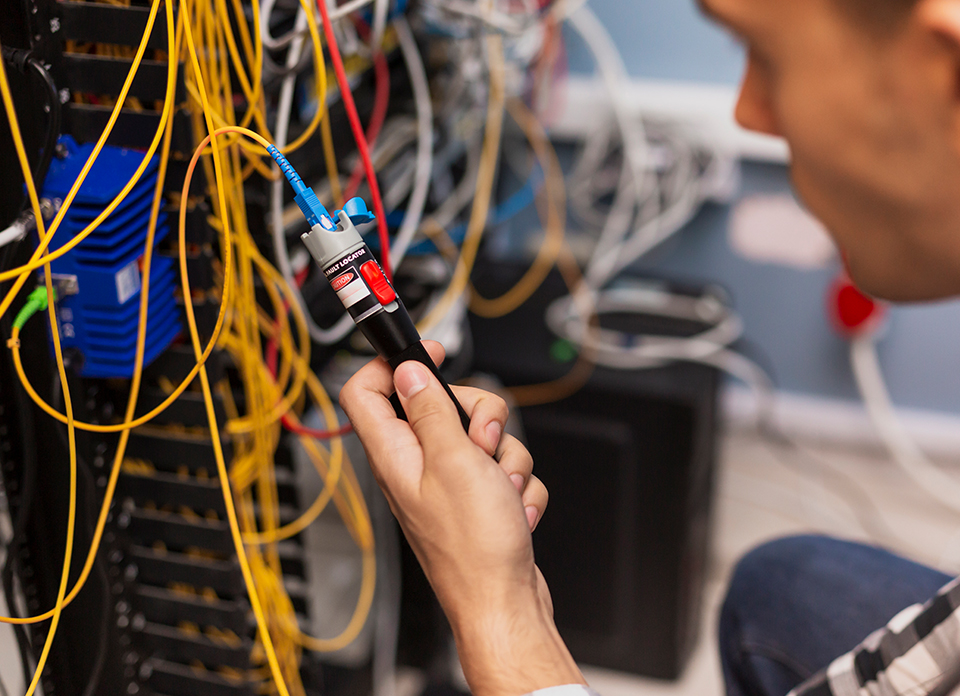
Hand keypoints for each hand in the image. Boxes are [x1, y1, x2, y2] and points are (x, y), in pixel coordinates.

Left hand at [339, 341, 584, 695]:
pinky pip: (502, 466)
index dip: (393, 362)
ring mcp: (449, 484)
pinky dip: (516, 485)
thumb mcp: (453, 462)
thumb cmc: (475, 549)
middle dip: (478, 415)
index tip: (430, 354)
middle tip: (481, 442)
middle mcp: (416, 466)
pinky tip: (512, 510)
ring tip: (501, 489)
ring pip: (482, 435)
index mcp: (395, 454)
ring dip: (505, 456)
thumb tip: (408, 372)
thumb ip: (429, 411)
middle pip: (441, 405)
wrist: (506, 604)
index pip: (367, 391)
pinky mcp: (478, 499)